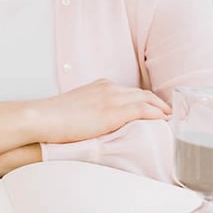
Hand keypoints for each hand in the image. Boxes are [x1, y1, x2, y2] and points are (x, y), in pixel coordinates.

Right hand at [28, 79, 169, 144]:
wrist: (40, 118)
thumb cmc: (51, 119)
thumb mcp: (75, 110)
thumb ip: (89, 112)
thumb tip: (94, 126)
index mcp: (98, 86)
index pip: (130, 91)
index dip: (146, 99)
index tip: (155, 110)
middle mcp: (108, 88)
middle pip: (143, 93)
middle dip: (158, 103)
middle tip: (170, 115)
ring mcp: (111, 98)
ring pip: (147, 99)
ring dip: (161, 109)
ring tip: (171, 120)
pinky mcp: (112, 112)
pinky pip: (143, 109)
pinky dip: (157, 114)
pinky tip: (165, 121)